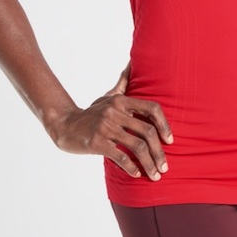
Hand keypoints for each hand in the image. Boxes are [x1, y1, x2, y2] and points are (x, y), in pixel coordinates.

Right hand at [50, 63, 172, 180]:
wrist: (65, 125)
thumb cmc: (93, 112)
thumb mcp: (109, 95)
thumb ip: (124, 82)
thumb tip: (134, 61)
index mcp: (122, 100)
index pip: (152, 108)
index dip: (164, 124)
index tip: (170, 140)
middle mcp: (115, 111)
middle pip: (147, 131)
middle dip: (159, 152)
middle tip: (165, 167)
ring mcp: (106, 127)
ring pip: (137, 146)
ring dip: (149, 163)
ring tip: (155, 175)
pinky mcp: (96, 142)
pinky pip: (120, 156)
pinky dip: (131, 167)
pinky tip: (137, 174)